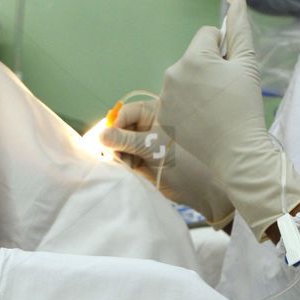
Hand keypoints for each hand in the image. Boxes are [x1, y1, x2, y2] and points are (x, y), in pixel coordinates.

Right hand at [100, 100, 234, 225]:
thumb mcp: (151, 145)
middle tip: (117, 154)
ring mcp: (144, 143)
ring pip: (120, 144)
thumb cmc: (181, 158)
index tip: (110, 139)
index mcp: (153, 113)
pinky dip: (123, 163)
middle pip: (120, 128)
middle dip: (116, 141)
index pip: (125, 113)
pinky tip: (129, 168)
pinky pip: (124, 157)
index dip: (116, 125)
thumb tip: (102, 135)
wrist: (198, 186)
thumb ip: (125, 139)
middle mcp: (147, 125)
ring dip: (119, 154)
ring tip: (127, 163)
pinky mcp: (141, 159)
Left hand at [157, 0, 299, 240]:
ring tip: (215, 107)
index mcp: (194, 58)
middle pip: (195, 56)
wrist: (236, 152)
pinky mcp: (163, 115)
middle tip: (225, 92)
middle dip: (210, 68)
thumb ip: (240, 29)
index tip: (231, 71)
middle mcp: (173, 73)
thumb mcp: (247, 65)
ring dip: (198, 85)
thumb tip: (235, 1)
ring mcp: (165, 96)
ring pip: (185, 77)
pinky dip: (188, 104)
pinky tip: (203, 118)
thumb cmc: (244, 107)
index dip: (224, 50)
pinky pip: (176, 97)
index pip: (208, 35)